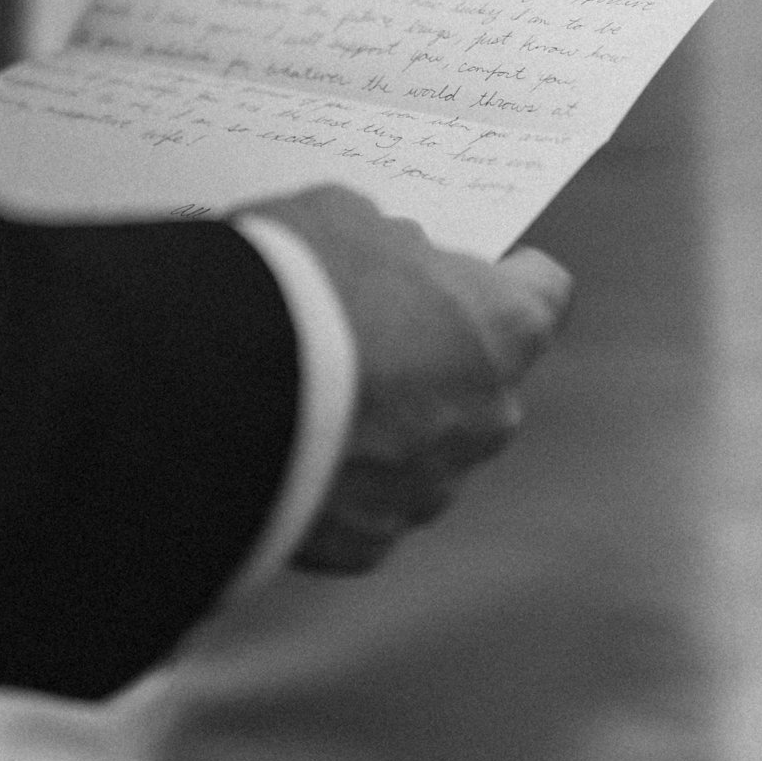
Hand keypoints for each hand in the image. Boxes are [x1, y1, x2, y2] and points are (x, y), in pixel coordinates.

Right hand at [248, 187, 572, 574]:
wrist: (218, 394)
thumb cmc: (299, 287)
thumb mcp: (348, 216)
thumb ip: (392, 247)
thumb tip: (390, 267)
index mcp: (500, 326)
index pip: (543, 294)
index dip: (510, 277)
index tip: (481, 271)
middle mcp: (487, 417)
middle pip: (481, 378)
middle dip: (436, 356)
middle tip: (367, 328)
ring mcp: (431, 490)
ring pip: (427, 448)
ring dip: (389, 425)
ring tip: (312, 392)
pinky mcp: (371, 544)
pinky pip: (370, 503)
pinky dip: (341, 480)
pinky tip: (290, 447)